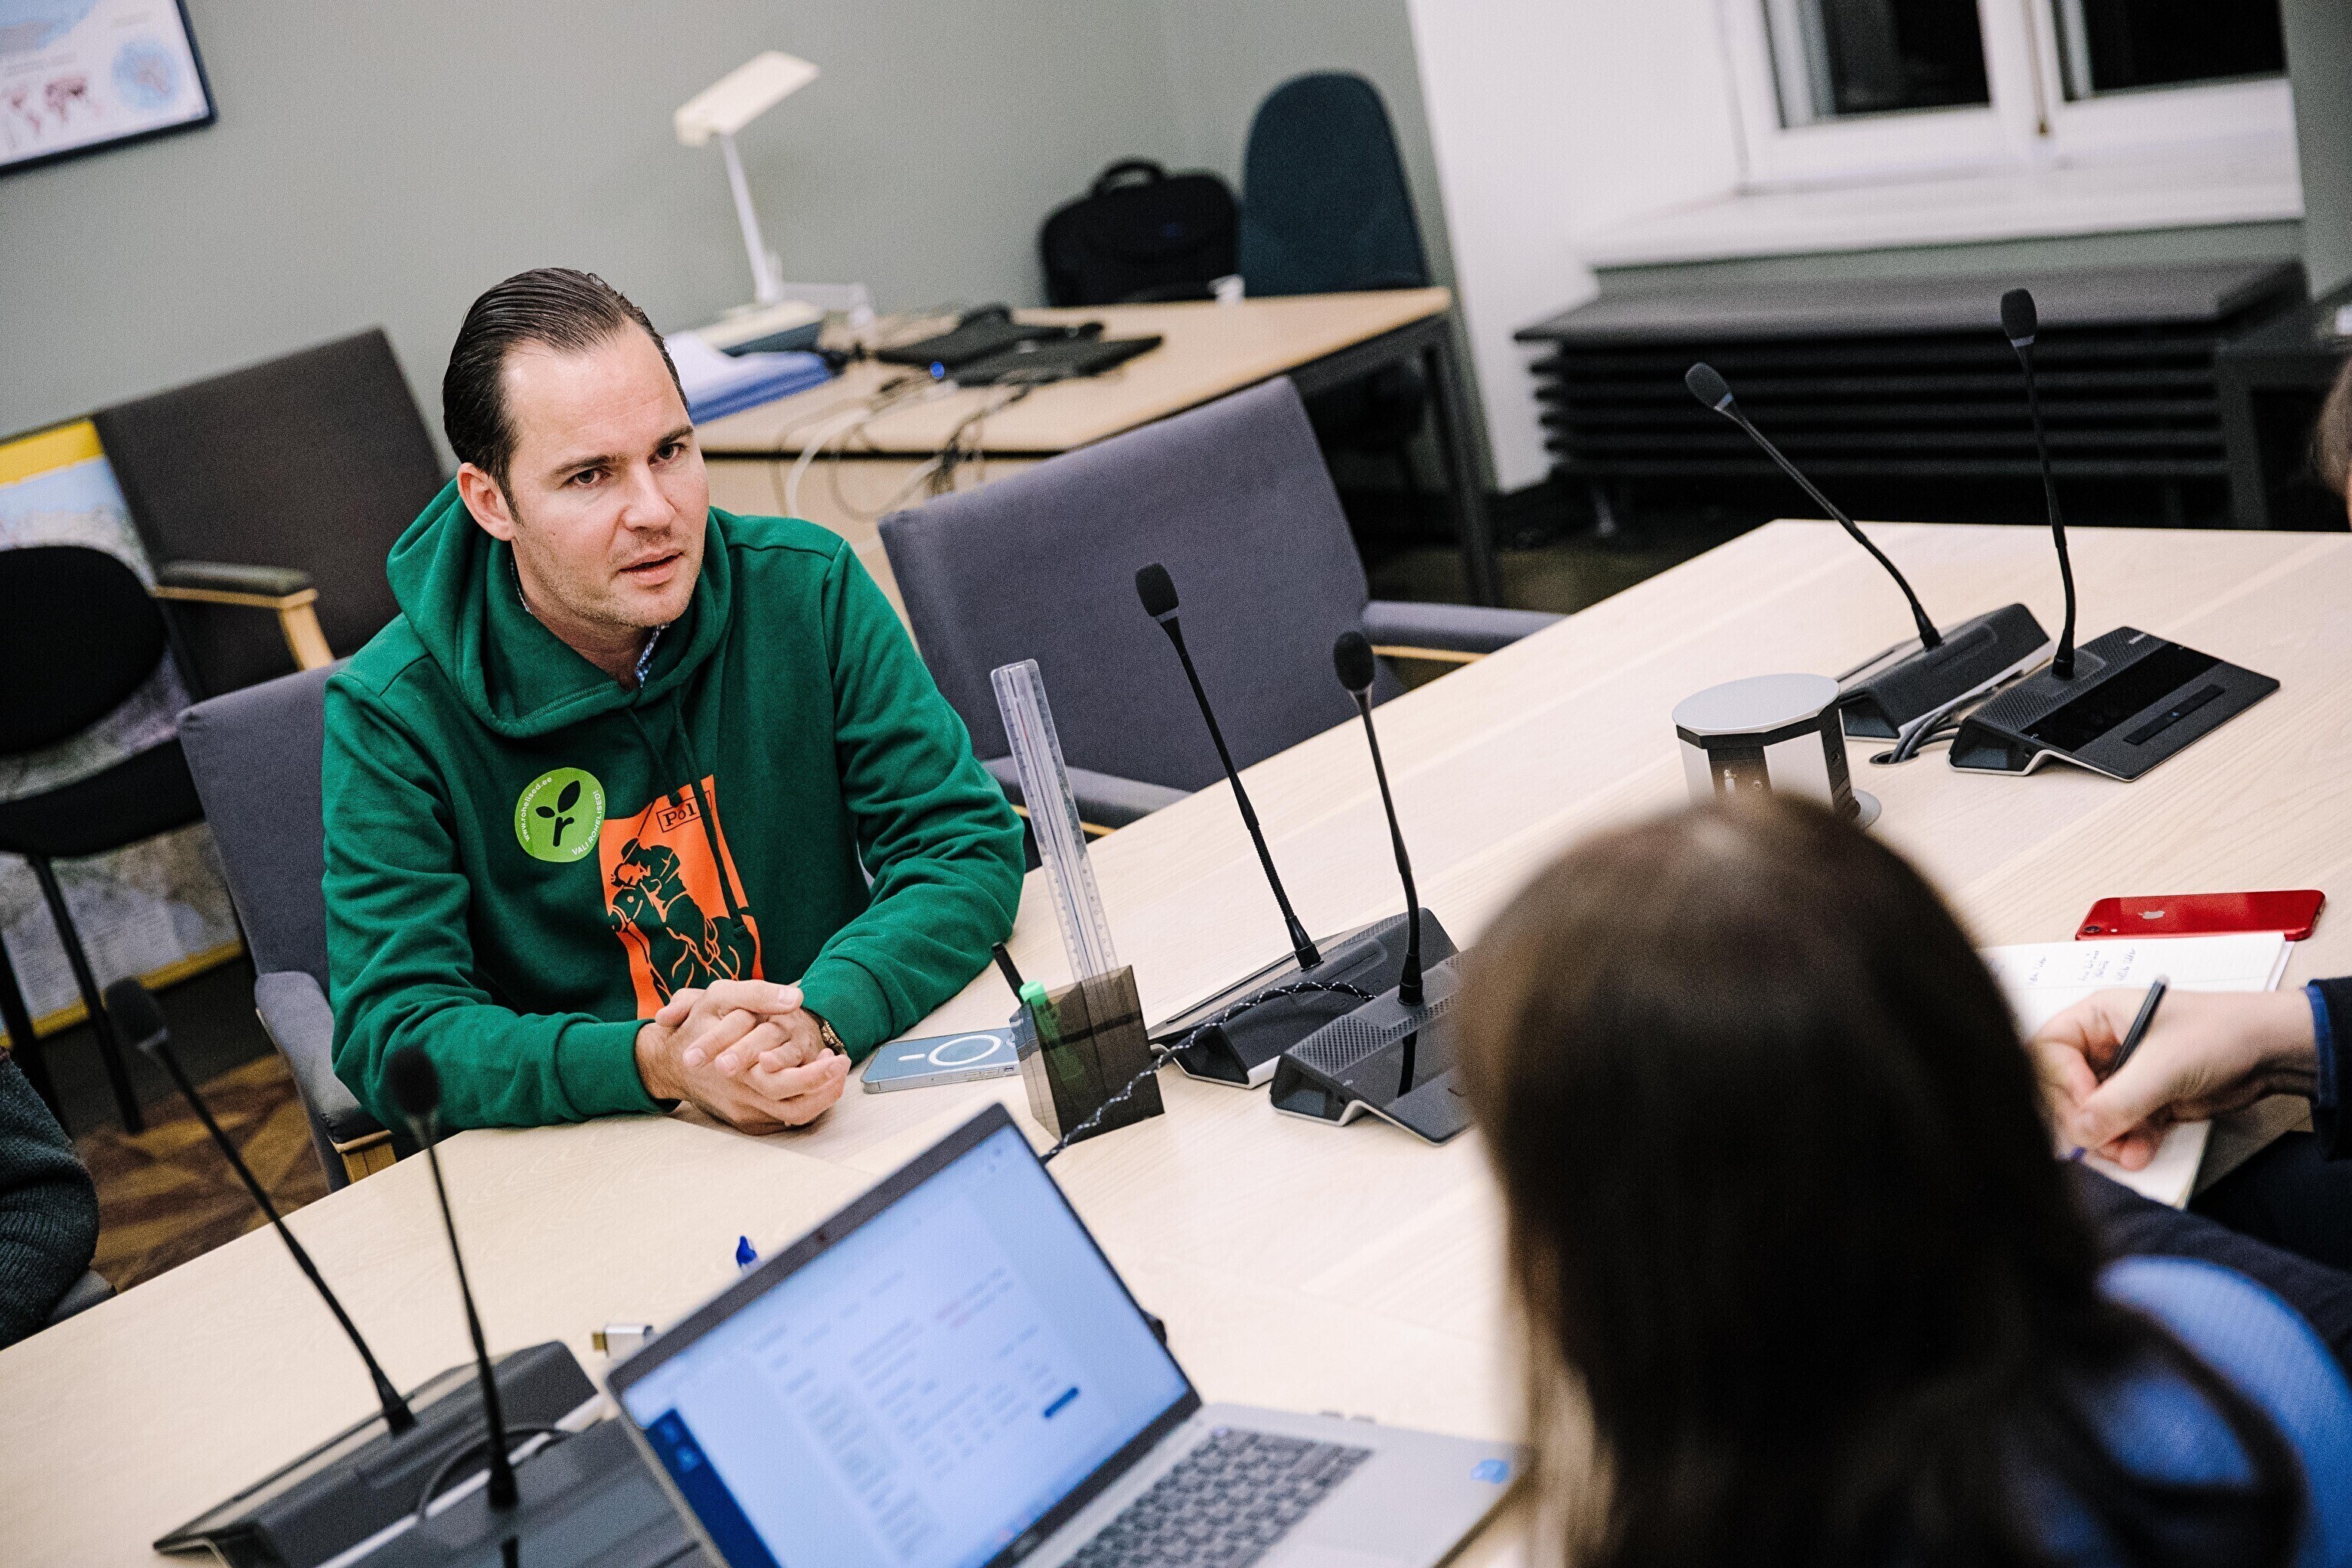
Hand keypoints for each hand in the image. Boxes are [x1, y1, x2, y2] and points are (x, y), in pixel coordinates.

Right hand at [633, 980, 849, 1132]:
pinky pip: (782, 1119)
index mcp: (735, 1070)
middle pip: (794, 1106)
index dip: (816, 1074)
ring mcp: (742, 1112)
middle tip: (842, 1063)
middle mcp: (740, 1096)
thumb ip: (758, 994)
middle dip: (825, 1087)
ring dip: (821, 1097)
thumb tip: (795, 997)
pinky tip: (820, 1085)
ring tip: (837, 1074)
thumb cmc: (697, 1024)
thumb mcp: (719, 997)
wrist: (667, 1061)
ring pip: (792, 1116)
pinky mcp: (744, 1120)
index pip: (784, 1083)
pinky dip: (805, 1104)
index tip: (836, 1055)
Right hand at [2029, 988, 2316, 1169]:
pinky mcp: (2144, 1101)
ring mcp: (2123, 1075)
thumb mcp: (2162, 1066)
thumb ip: (2117, 1101)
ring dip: (2105, 1138)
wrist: (2271, 1053)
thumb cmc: (2220, 1033)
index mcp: (2096, 1017)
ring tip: (2127, 1153)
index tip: (2088, 1105)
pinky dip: (2126, 1144)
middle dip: (2083, 1119)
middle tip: (2100, 1140)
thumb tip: (2080, 1132)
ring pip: (2090, 1114)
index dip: (2061, 1081)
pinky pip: (2118, 1127)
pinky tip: (2140, 1153)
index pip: (2049, 1051)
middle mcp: (2102, 1044)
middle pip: (2064, 1087)